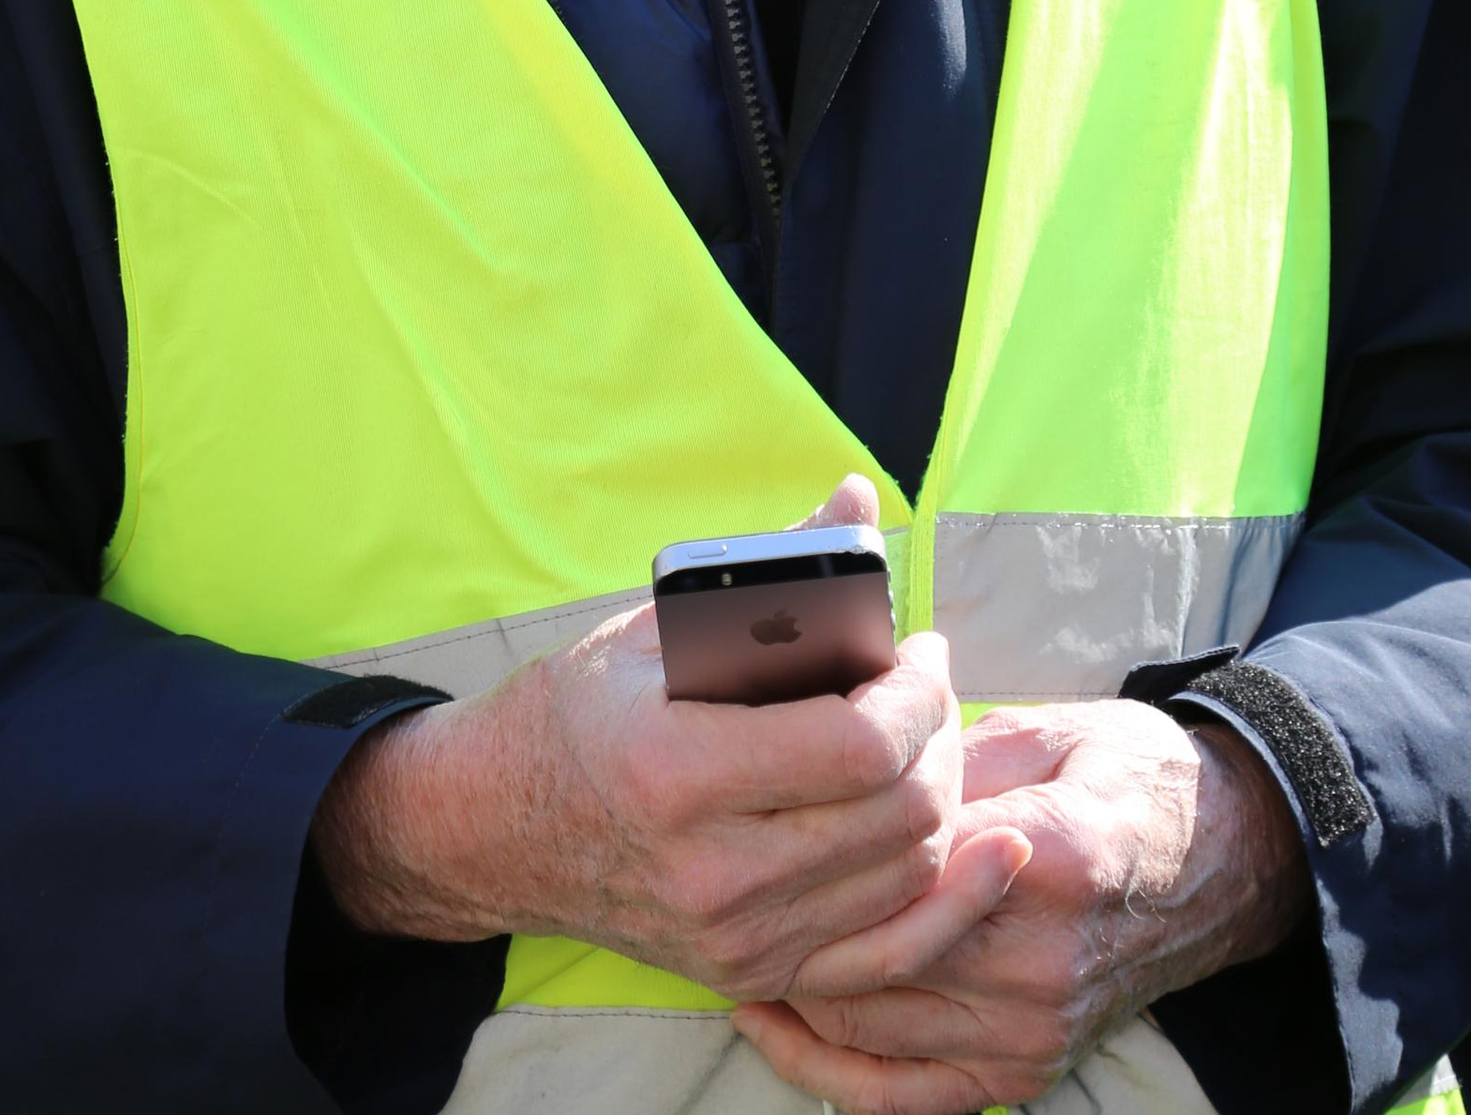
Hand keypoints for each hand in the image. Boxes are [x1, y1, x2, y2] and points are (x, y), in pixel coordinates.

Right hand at [313, 479, 1025, 999]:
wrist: (498, 830)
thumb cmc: (582, 711)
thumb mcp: (656, 627)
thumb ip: (772, 567)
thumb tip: (859, 497)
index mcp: (681, 773)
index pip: (861, 748)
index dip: (918, 694)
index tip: (919, 649)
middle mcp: (712, 873)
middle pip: (900, 815)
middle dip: (941, 734)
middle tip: (930, 685)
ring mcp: (734, 937)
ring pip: (906, 876)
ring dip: (943, 799)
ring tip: (926, 740)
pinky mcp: (750, 973)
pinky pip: (884, 952)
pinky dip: (939, 899)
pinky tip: (972, 848)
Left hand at [732, 699, 1309, 1112]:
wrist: (1220, 862)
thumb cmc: (1131, 776)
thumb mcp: (1049, 729)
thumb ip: (955, 756)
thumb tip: (858, 755)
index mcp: (1048, 857)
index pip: (902, 859)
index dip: (829, 828)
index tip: (772, 792)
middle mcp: (1039, 962)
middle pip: (872, 949)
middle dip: (793, 910)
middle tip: (729, 865)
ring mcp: (1031, 1032)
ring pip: (868, 1022)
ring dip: (794, 982)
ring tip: (728, 929)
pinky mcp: (1025, 1072)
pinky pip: (901, 1094)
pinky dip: (827, 1066)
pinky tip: (771, 1022)